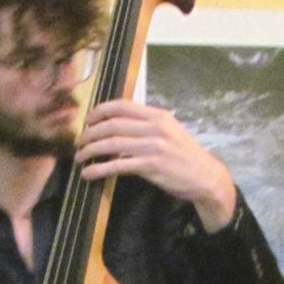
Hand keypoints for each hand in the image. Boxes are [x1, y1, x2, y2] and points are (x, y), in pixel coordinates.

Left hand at [74, 100, 236, 232]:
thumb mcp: (171, 132)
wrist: (206, 177)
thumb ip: (148, 125)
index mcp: (158, 116)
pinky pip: (118, 165)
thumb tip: (122, 126)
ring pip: (112, 144)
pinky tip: (89, 174)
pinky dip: (99, 169)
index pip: (122, 106)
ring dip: (90, 151)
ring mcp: (153, 146)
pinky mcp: (151, 166)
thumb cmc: (186, 157)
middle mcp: (155, 127)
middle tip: (78, 143)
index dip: (100, 111)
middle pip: (112, 124)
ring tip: (79, 158)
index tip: (88, 121)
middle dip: (90, 133)